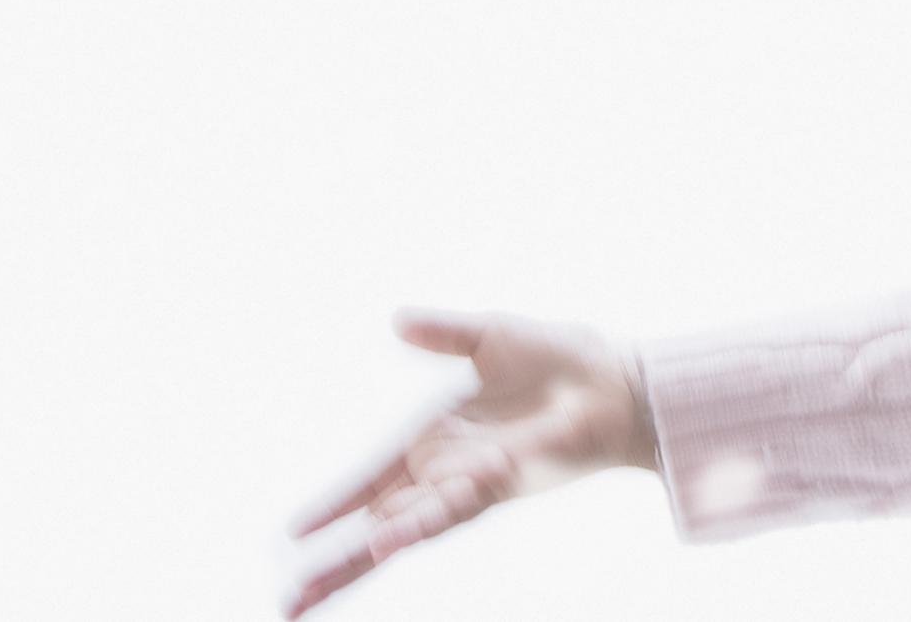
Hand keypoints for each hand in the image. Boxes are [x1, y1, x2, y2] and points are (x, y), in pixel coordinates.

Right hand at [280, 310, 650, 612]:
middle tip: (289, 604)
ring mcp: (471, 483)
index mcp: (433, 440)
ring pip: (402, 531)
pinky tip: (379, 544)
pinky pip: (447, 511)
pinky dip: (411, 525)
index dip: (333, 506)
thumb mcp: (492, 336)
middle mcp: (445, 471)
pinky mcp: (501, 484)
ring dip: (358, 562)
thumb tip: (396, 319)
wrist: (621, 377)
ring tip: (311, 593)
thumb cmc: (563, 358)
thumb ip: (444, 333)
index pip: (369, 482)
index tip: (294, 534)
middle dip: (333, 565)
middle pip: (376, 525)